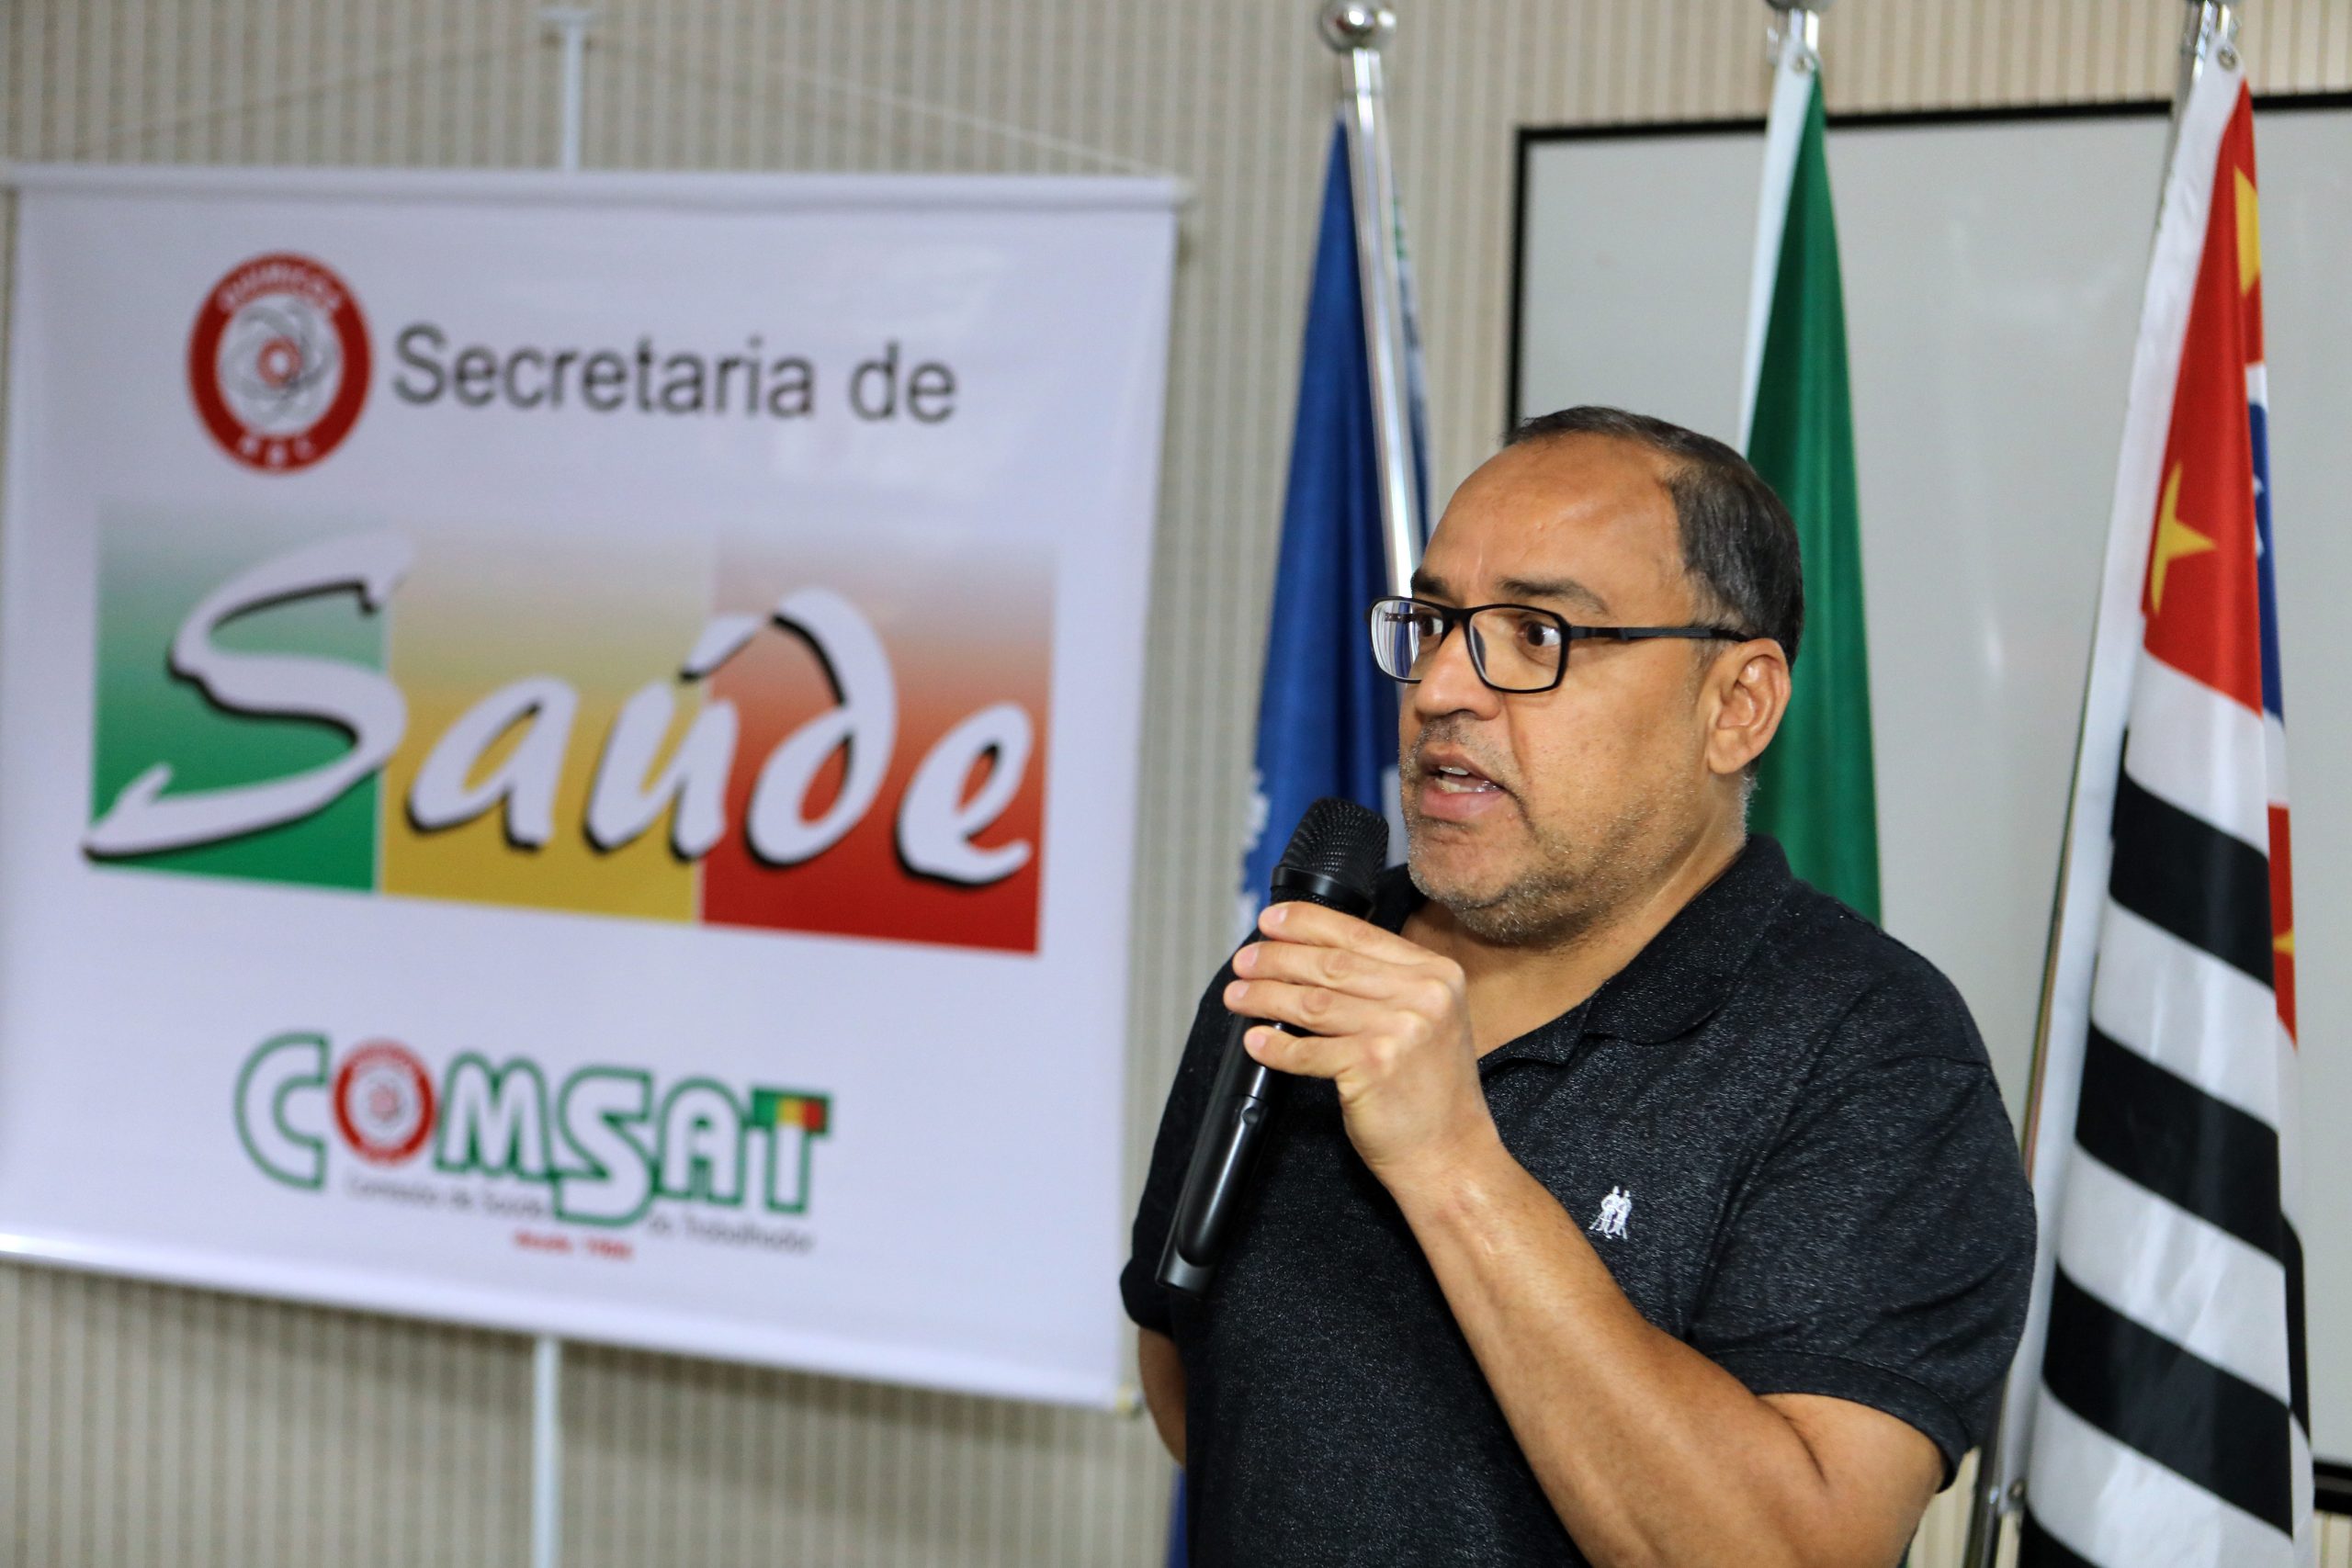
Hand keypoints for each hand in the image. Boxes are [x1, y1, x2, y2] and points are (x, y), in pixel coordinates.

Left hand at [1223, 901, 1499, 1186]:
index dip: (1306, 923)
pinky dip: (1276, 1047)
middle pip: (1330, 964)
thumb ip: (1385, 984)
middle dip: (1276, 959)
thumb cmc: (1431, 1091)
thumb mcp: (1428, 1020)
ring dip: (1266, 997)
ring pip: (1313, 1002)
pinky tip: (1256, 1043)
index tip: (1270, 921)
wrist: (1452, 1154)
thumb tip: (1311, 955)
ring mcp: (1401, 1030)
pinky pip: (1308, 1051)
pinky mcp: (1375, 1067)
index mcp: (1437, 973)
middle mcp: (1424, 995)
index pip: (1359, 933)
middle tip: (1244, 962)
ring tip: (1238, 996)